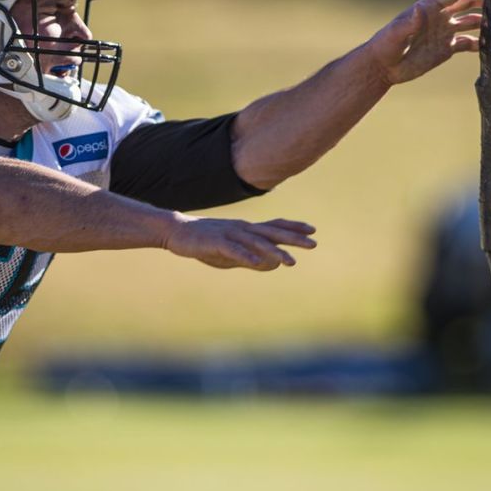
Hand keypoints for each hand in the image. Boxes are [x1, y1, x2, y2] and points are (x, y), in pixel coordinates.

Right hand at [164, 217, 316, 270]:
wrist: (177, 231)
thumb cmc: (205, 242)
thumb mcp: (231, 251)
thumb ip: (251, 257)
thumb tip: (270, 264)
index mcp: (246, 229)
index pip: (274, 226)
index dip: (293, 227)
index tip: (312, 230)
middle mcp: (242, 228)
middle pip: (272, 233)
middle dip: (293, 238)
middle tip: (314, 244)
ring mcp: (230, 234)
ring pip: (256, 243)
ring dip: (274, 252)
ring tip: (291, 262)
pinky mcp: (216, 242)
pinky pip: (233, 250)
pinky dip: (245, 256)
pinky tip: (257, 264)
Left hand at [364, 0, 485, 85]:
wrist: (383, 68)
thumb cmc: (385, 47)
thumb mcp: (395, 34)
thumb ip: (408, 23)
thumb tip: (418, 10)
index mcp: (429, 8)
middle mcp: (440, 17)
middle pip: (467, 3)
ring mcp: (444, 32)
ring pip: (470, 22)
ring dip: (485, 21)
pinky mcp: (446, 48)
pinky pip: (467, 42)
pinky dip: (480, 43)